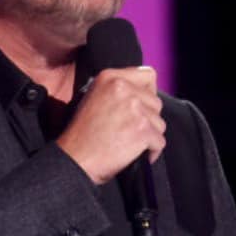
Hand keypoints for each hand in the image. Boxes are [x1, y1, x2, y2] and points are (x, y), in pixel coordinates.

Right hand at [56, 66, 165, 184]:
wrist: (75, 160)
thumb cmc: (81, 136)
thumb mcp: (92, 98)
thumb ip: (117, 90)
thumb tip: (142, 93)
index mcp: (110, 78)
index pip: (147, 75)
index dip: (148, 93)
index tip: (142, 106)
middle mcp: (124, 88)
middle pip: (156, 102)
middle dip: (148, 118)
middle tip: (130, 130)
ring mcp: (135, 108)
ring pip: (159, 123)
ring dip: (149, 136)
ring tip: (129, 143)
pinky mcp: (143, 129)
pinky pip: (160, 142)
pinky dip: (151, 152)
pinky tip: (135, 155)